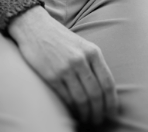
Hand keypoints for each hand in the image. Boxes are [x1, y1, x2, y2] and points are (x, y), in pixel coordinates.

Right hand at [8, 6, 118, 125]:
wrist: (35, 26)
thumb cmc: (60, 38)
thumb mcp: (82, 45)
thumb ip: (93, 64)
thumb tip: (103, 90)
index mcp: (93, 52)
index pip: (108, 83)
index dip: (111, 102)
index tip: (112, 112)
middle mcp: (81, 60)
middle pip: (95, 94)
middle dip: (99, 111)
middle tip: (99, 120)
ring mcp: (65, 68)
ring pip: (81, 99)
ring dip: (86, 113)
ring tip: (88, 119)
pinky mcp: (51, 75)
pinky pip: (65, 97)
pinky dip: (71, 108)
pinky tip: (74, 112)